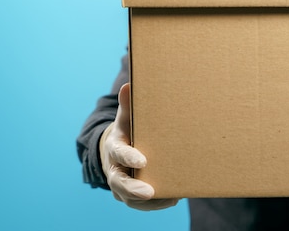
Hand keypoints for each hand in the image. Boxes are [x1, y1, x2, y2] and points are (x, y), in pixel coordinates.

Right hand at [100, 83, 178, 210]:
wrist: (120, 149)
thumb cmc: (128, 130)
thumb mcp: (127, 117)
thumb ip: (129, 104)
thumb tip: (129, 84)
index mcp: (114, 147)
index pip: (118, 153)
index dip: (129, 157)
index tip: (143, 160)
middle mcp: (114, 169)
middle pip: (119, 183)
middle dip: (133, 189)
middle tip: (149, 192)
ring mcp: (121, 185)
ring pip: (130, 199)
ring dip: (149, 202)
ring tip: (170, 198)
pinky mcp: (130, 196)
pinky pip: (141, 204)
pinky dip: (157, 203)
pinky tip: (174, 198)